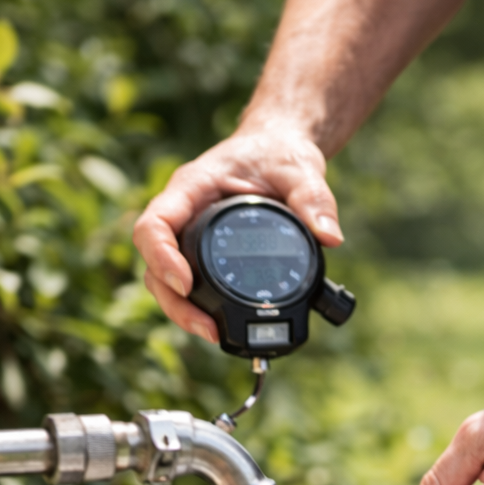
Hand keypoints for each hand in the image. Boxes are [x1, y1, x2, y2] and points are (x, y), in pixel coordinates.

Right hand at [132, 123, 342, 342]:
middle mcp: (183, 213)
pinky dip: (195, 307)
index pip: (156, 223)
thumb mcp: (300, 169)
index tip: (184, 283)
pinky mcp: (201, 253)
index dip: (161, 256)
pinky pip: (186, 284)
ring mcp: (189, 235)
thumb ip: (314, 199)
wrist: (277, 151)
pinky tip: (217, 326)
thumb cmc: (280, 154)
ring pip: (163, 280)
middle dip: (174, 302)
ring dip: (182, 311)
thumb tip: (330, 237)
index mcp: (193, 187)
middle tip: (206, 328)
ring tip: (213, 334)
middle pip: (153, 264)